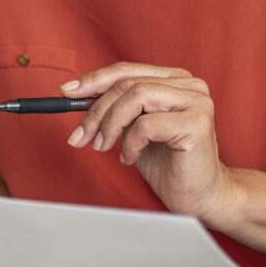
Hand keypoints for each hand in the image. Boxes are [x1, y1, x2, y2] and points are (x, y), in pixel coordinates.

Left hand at [65, 62, 240, 223]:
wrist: (199, 196)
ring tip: (104, 147)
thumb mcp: (133, 129)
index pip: (127, 70)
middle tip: (79, 136)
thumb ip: (114, 108)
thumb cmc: (167, 163)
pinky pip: (146, 125)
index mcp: (174, 80)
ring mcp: (197, 102)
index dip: (94, 79)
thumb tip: (75, 95)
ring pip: (136, 97)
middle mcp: (189, 85)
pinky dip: (130, 143)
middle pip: (127, 83)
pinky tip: (130, 158)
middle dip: (96, 111)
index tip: (66, 92)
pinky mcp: (197, 123)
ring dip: (110, 124)